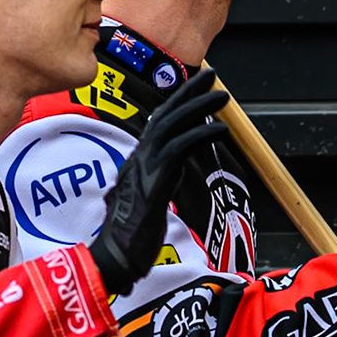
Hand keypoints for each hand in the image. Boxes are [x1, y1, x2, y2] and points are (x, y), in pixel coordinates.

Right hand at [89, 67, 228, 294]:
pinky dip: (200, 134)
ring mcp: (144, 168)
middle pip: (164, 115)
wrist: (114, 260)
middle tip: (212, 76)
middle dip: (189, 92)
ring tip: (221, 96)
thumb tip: (171, 173)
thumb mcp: (145, 202)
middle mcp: (138, 159)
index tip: (195, 89)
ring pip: (171, 125)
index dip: (177, 103)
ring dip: (198, 106)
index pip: (158, 124)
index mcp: (137, 163)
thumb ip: (157, 183)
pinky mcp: (154, 180)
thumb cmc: (128, 239)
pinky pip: (179, 149)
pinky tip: (219, 128)